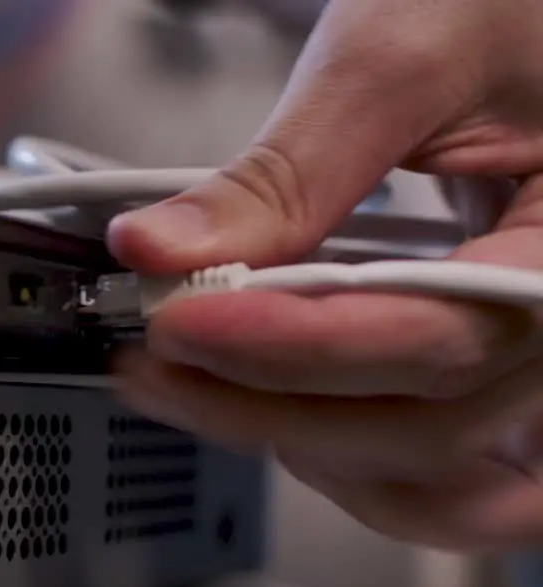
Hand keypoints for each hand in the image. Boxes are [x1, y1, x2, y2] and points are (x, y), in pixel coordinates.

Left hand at [107, 0, 542, 551]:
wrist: (530, 5)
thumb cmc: (507, 3)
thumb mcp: (397, 60)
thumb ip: (282, 172)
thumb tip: (158, 250)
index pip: (434, 337)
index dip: (293, 346)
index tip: (182, 323)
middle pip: (424, 426)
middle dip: (266, 407)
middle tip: (152, 358)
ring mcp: (536, 353)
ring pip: (429, 469)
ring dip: (294, 444)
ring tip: (192, 386)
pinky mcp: (495, 361)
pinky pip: (435, 460)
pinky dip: (341, 452)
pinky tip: (267, 406)